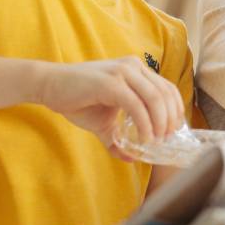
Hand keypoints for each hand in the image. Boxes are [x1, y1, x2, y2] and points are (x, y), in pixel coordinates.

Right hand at [35, 56, 185, 157]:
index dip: (175, 110)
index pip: (167, 89)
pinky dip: (144, 123)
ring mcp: (123, 72)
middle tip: (166, 140)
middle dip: (170, 119)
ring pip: (155, 98)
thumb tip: (132, 158)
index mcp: (137, 70)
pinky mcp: (111, 83)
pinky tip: (144, 138)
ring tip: (156, 141)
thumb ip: (118, 138)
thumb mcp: (103, 123)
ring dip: (160, 123)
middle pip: (165, 93)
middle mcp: (134, 67)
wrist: (48, 86)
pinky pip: (136, 105)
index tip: (174, 131)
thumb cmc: (76, 100)